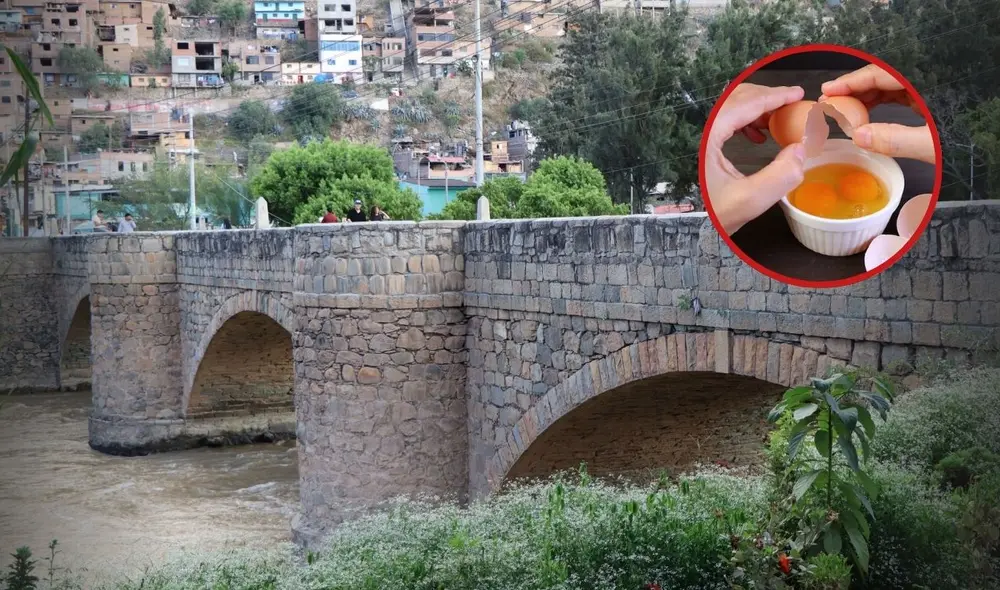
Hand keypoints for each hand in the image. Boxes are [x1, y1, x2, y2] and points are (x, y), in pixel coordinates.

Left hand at [705, 83, 807, 234]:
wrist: (688, 230)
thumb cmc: (710, 217)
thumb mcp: (748, 200)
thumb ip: (779, 177)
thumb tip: (801, 150)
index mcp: (707, 138)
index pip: (744, 103)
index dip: (774, 96)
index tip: (796, 93)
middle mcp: (700, 132)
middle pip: (736, 99)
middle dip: (767, 98)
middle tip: (792, 105)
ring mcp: (699, 137)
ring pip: (731, 108)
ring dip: (757, 109)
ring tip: (778, 122)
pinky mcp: (700, 145)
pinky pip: (724, 121)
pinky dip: (745, 121)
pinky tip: (758, 136)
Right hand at [820, 64, 935, 163]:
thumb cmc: (971, 145)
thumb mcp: (932, 145)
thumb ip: (896, 140)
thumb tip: (859, 136)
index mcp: (925, 84)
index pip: (880, 73)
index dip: (851, 81)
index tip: (828, 91)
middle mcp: (925, 82)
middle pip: (882, 76)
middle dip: (854, 88)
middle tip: (830, 101)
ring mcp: (928, 90)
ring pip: (889, 85)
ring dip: (865, 96)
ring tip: (844, 109)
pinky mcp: (930, 100)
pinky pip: (899, 95)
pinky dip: (880, 102)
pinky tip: (867, 113)